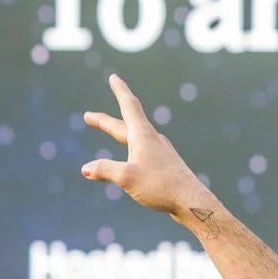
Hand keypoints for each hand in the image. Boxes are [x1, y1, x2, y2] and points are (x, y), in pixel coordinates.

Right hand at [80, 73, 215, 223]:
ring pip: (135, 138)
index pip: (129, 106)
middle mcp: (153, 140)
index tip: (114, 77)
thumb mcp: (127, 178)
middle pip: (125, 125)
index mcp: (143, 136)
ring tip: (112, 129)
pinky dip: (131, 149)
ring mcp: (161, 152)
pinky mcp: (166, 165)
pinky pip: (143, 152)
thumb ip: (105, 170)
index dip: (120, 90)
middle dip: (105, 121)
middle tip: (88, 117)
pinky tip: (135, 155)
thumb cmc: (161, 187)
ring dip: (120, 132)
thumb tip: (85, 169)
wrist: (192, 201)